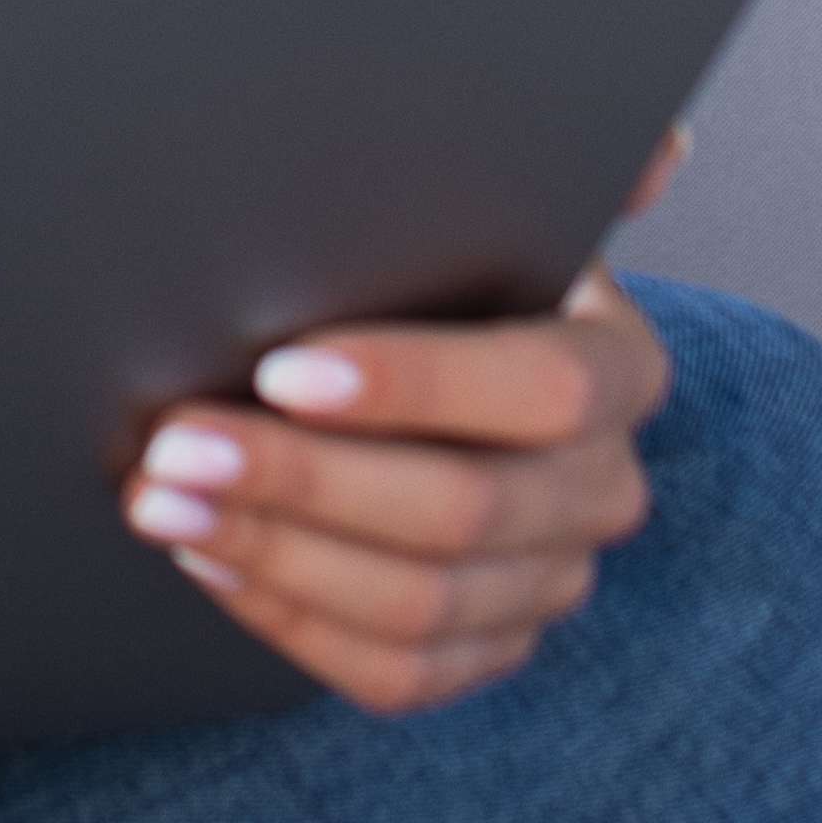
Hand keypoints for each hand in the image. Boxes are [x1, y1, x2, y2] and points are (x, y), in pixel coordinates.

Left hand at [122, 163, 683, 717]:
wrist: (446, 373)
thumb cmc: (446, 270)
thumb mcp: (492, 203)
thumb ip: (550, 163)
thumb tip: (659, 147)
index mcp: (619, 366)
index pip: (541, 389)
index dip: (414, 386)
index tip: (282, 370)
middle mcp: (602, 487)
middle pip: (465, 510)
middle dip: (303, 481)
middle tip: (176, 444)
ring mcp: (550, 583)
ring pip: (422, 604)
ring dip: (276, 554)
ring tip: (162, 503)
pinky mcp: (489, 651)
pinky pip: (396, 674)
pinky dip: (293, 622)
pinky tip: (210, 559)